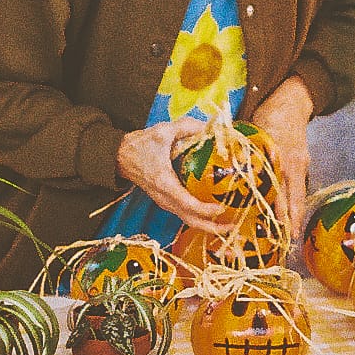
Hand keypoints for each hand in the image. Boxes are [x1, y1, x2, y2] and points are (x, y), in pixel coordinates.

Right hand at [117, 118, 231, 233]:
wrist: (121, 157)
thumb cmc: (140, 145)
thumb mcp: (162, 131)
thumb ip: (186, 126)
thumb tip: (210, 126)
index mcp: (164, 183)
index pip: (186, 203)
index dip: (205, 209)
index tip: (221, 207)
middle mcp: (165, 198)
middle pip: (191, 220)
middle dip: (212, 227)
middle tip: (233, 225)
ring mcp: (165, 202)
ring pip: (189, 220)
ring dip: (209, 224)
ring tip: (230, 221)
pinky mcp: (167, 201)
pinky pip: (186, 214)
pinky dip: (201, 217)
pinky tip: (215, 211)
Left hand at [251, 76, 314, 238]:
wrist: (291, 102)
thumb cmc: (269, 116)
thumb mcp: (255, 134)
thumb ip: (245, 153)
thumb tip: (229, 170)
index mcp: (284, 160)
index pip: (283, 192)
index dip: (283, 212)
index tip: (283, 230)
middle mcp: (295, 165)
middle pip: (295, 198)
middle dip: (292, 219)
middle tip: (288, 239)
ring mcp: (300, 165)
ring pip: (297, 193)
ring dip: (293, 212)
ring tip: (288, 232)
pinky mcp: (300, 163)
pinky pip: (297, 186)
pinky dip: (292, 200)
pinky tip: (287, 213)